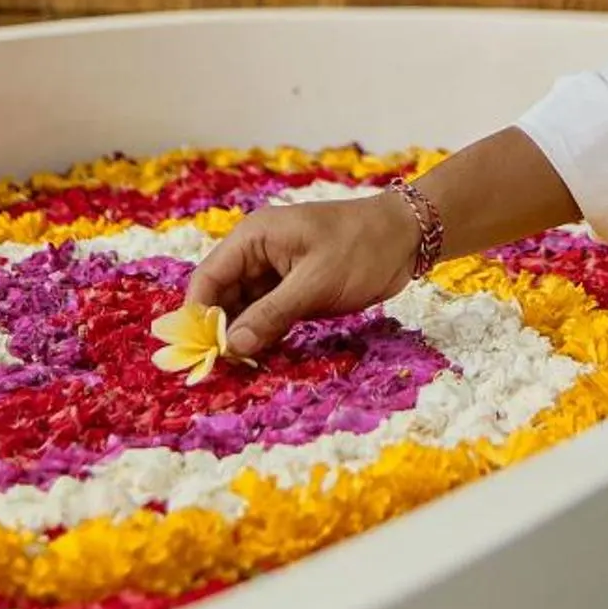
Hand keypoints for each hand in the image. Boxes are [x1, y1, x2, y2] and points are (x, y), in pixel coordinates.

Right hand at [184, 193, 420, 357]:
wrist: (408, 238)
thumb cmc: (361, 248)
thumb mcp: (315, 282)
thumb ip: (271, 314)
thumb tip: (232, 346)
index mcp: (254, 238)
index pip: (208, 277)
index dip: (199, 315)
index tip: (199, 353)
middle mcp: (257, 253)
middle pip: (222, 296)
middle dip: (220, 331)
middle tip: (222, 370)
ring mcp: (275, 272)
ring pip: (244, 309)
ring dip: (243, 336)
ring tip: (240, 370)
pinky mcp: (293, 288)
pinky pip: (267, 314)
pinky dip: (264, 334)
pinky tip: (263, 358)